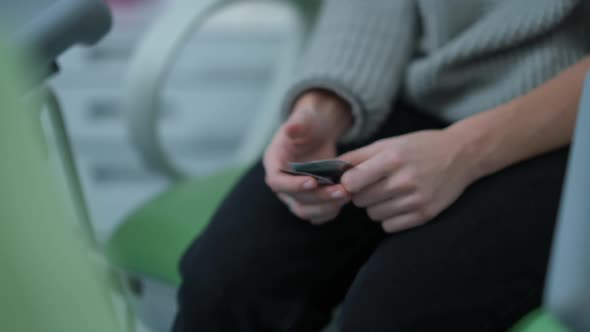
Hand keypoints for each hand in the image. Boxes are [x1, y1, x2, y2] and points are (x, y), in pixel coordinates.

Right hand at [263, 90, 352, 223]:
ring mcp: (294, 193)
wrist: (318, 131)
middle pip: (294, 199)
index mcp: (273, 162)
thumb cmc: (309, 122)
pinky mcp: (308, 199)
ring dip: (325, 207)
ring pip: (304, 211)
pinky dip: (329, 212)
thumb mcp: (305, 117)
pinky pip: (316, 214)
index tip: (313, 182)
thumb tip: (290, 128)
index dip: (292, 185)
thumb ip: (298, 122)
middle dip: (318, 197)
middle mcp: (281, 182)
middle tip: (342, 190)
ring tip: (347, 195)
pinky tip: (344, 202)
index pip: (276, 181)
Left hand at [339, 129, 476, 232]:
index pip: (351, 182)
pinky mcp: (425, 215)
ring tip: (391, 191)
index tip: (354, 179)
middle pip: (361, 200)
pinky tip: (400, 203)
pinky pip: (389, 226)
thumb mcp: (388, 144)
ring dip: (376, 205)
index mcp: (392, 159)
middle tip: (376, 183)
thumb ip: (357, 157)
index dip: (348, 182)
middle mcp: (404, 181)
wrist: (461, 155)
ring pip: (373, 215)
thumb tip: (328, 169)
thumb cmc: (418, 147)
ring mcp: (416, 200)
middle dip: (362, 193)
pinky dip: (389, 217)